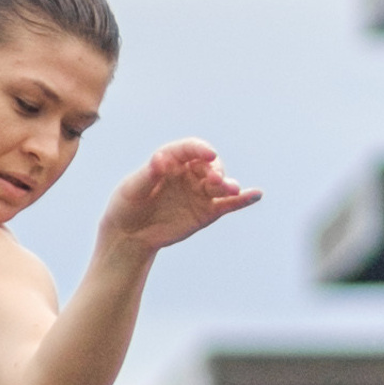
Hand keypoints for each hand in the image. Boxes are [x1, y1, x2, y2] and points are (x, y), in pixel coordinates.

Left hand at [96, 139, 258, 256]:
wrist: (129, 235)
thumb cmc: (127, 206)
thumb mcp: (132, 189)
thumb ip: (149, 174)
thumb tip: (161, 159)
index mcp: (172, 160)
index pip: (190, 149)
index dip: (200, 150)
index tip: (208, 155)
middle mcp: (189, 173)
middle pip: (210, 166)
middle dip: (215, 171)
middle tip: (213, 181)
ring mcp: (200, 192)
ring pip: (220, 185)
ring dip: (229, 185)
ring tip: (232, 189)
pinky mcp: (207, 212)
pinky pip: (228, 205)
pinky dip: (242, 200)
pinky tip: (256, 195)